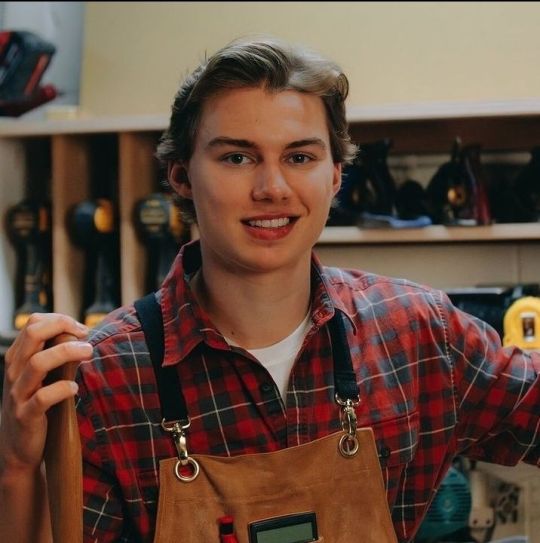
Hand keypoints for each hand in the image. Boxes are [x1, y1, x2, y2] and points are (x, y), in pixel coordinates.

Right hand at [0, 313, 91, 473]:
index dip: (60, 320)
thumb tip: (81, 334)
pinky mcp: (26, 415)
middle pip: (34, 334)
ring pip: (37, 363)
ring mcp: (18, 393)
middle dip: (63, 327)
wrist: (17, 447)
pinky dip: (62, 389)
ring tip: (88, 352)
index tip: (81, 329)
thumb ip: (55, 354)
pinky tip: (75, 387)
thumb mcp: (41, 376)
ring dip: (67, 353)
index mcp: (18, 357)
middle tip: (86, 334)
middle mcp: (14, 371)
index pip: (33, 323)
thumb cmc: (35, 404)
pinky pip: (42, 398)